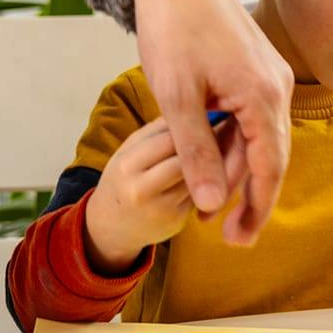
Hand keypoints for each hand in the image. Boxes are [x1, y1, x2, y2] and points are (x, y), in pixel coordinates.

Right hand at [83, 118, 229, 272]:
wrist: (110, 225)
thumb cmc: (125, 179)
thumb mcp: (130, 151)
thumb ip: (157, 132)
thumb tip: (195, 107)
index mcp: (127, 163)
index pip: (168, 136)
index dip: (193, 122)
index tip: (208, 112)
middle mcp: (140, 187)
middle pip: (185, 156)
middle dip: (206, 140)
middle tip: (222, 128)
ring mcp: (160, 206)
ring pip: (197, 175)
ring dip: (213, 160)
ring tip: (221, 147)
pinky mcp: (176, 220)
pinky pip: (200, 194)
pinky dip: (210, 181)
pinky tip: (213, 171)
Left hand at [133, 0, 291, 245]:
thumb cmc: (172, 29)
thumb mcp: (177, 97)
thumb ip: (197, 153)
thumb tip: (211, 203)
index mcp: (264, 96)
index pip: (270, 168)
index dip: (257, 209)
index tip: (239, 240)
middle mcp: (279, 88)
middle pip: (271, 157)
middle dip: (249, 197)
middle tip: (222, 233)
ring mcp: (272, 78)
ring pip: (262, 138)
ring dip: (239, 171)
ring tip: (207, 202)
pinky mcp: (260, 70)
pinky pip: (256, 118)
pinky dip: (237, 143)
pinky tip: (214, 159)